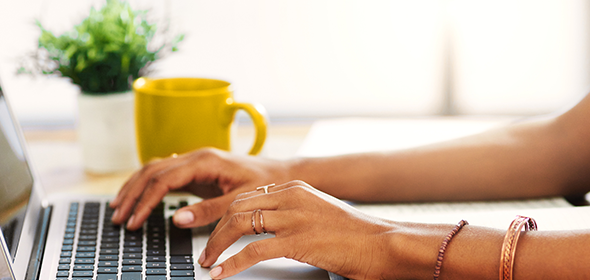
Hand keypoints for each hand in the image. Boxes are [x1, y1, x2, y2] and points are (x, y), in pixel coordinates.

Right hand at [109, 148, 289, 229]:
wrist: (282, 174)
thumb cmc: (266, 184)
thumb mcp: (240, 200)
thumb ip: (210, 210)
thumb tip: (177, 218)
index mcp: (205, 160)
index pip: (163, 179)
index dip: (145, 201)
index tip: (135, 221)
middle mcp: (196, 156)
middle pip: (151, 171)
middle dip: (132, 194)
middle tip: (118, 217)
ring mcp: (194, 161)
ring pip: (154, 170)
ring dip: (134, 188)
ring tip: (119, 208)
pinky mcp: (196, 170)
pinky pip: (164, 174)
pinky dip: (147, 186)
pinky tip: (137, 197)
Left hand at [200, 180, 430, 278]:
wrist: (384, 243)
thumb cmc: (356, 235)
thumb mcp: (319, 213)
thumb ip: (292, 214)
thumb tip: (266, 229)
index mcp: (295, 188)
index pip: (247, 197)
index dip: (224, 216)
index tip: (214, 232)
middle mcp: (291, 197)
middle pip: (237, 208)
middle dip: (215, 231)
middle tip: (206, 251)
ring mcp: (294, 217)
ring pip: (239, 225)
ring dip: (217, 246)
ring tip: (208, 262)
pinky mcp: (298, 240)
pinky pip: (253, 251)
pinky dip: (232, 263)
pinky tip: (222, 273)